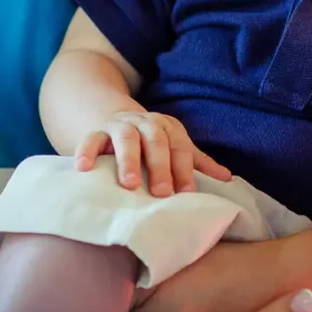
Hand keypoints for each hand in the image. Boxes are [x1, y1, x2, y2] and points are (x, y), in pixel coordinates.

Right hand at [77, 110, 232, 196]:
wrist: (115, 119)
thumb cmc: (151, 142)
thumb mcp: (174, 147)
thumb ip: (196, 162)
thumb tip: (227, 178)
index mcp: (167, 127)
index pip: (179, 147)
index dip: (184, 169)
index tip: (187, 192)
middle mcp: (144, 123)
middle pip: (155, 140)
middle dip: (160, 166)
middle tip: (162, 192)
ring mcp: (119, 126)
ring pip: (126, 138)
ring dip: (128, 160)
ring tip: (129, 184)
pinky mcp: (96, 131)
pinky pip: (90, 139)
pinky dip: (86, 152)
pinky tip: (83, 168)